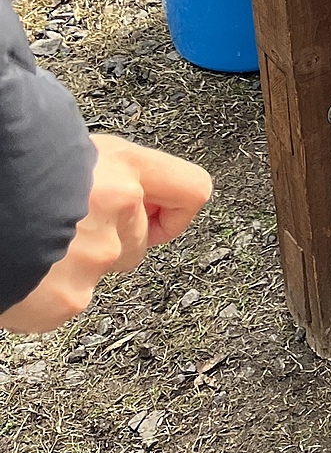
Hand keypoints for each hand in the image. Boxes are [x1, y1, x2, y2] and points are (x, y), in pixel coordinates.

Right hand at [0, 135, 211, 334]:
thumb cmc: (12, 170)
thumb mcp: (71, 153)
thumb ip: (110, 174)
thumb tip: (126, 187)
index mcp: (124, 167)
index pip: (192, 190)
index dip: (174, 210)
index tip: (158, 216)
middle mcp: (120, 210)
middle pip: (136, 241)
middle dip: (107, 239)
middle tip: (63, 225)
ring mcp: (98, 258)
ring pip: (101, 271)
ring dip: (75, 264)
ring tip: (35, 241)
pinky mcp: (71, 299)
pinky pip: (69, 299)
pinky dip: (48, 291)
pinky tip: (25, 266)